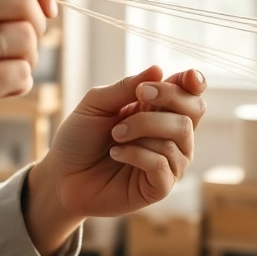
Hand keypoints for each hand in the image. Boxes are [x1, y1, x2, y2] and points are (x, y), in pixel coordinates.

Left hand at [24, 66, 206, 253]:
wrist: (62, 176)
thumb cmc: (79, 138)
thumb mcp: (96, 103)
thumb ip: (126, 87)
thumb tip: (158, 69)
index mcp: (158, 110)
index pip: (190, 93)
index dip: (194, 82)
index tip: (188, 77)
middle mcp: (170, 135)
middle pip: (194, 110)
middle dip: (168, 97)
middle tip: (139, 95)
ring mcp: (168, 162)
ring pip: (180, 134)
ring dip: (141, 127)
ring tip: (114, 136)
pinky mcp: (160, 186)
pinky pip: (163, 163)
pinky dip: (136, 153)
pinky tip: (116, 154)